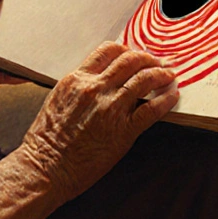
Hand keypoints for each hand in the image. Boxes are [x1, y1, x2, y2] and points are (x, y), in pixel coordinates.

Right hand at [15, 42, 180, 204]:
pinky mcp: (124, 131)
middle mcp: (96, 88)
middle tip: (156, 63)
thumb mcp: (58, 100)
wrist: (45, 168)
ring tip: (168, 76)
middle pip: (130, 60)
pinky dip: (165, 100)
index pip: (108, 51)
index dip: (126, 50)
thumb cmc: (46, 141)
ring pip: (144, 79)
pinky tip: (172, 96)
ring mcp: (111, 108)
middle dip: (147, 59)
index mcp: (77, 79)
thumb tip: (98, 81)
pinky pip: (151, 110)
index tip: (133, 54)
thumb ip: (80, 87)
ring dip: (160, 75)